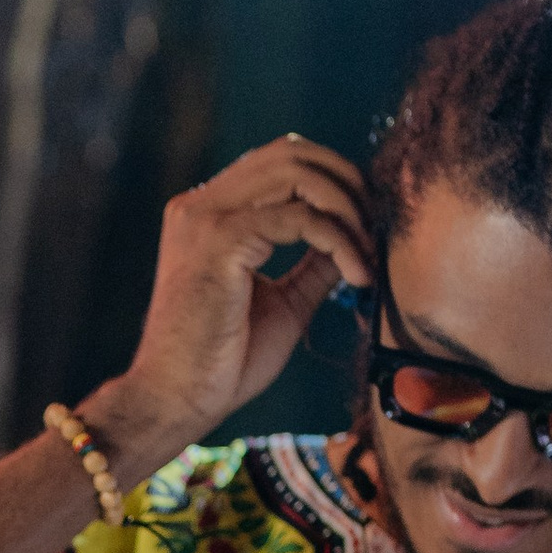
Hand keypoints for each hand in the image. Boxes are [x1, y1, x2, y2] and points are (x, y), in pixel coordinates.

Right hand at [87, 135, 372, 483]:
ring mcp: (206, 217)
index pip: (281, 161)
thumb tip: (356, 238)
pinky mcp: (222, 240)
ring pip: (299, 173)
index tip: (366, 225)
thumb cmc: (222, 363)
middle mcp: (201, 204)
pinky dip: (340, 241)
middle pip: (293, 151)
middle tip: (375, 230)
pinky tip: (357, 277)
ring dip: (348, 208)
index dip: (333, 181)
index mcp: (208, 213)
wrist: (176, 401)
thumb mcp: (284, 303)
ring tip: (367, 256)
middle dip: (347, 182)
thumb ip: (314, 265)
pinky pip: (302, 218)